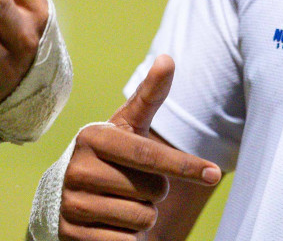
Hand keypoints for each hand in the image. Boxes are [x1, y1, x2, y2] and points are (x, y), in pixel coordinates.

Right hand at [59, 56, 221, 239]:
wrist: (66, 197)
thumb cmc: (110, 156)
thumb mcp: (127, 127)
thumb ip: (149, 96)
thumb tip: (167, 58)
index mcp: (93, 137)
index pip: (149, 155)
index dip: (185, 165)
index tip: (215, 173)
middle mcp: (78, 168)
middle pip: (151, 191)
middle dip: (155, 192)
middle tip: (134, 184)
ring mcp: (72, 203)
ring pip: (140, 220)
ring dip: (141, 217)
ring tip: (121, 204)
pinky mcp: (70, 235)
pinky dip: (128, 238)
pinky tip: (111, 224)